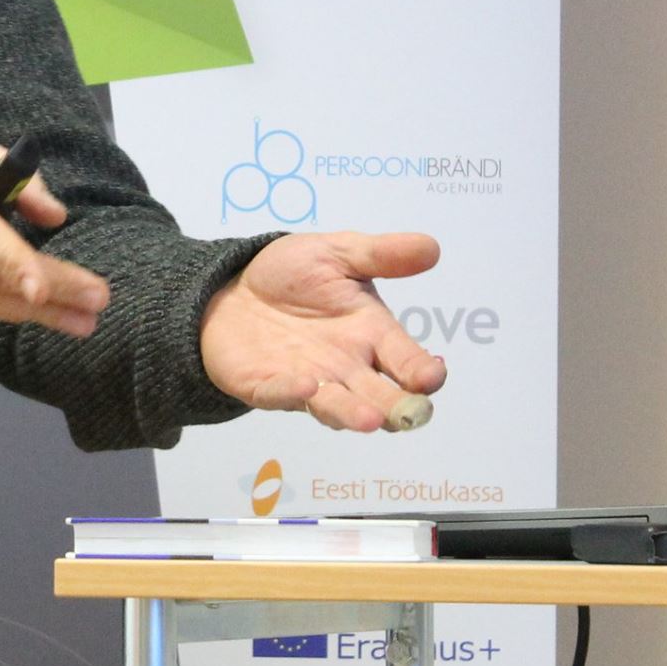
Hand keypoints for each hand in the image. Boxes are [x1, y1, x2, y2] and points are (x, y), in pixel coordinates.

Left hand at [199, 231, 445, 430]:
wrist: (234, 286)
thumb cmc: (293, 275)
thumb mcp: (339, 253)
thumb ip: (382, 254)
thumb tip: (432, 247)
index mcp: (371, 334)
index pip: (406, 360)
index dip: (422, 371)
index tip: (432, 376)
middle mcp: (346, 366)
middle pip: (379, 396)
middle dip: (396, 407)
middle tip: (411, 413)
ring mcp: (308, 381)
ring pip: (336, 407)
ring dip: (352, 413)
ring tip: (370, 418)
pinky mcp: (266, 387)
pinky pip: (279, 395)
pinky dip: (292, 394)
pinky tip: (306, 387)